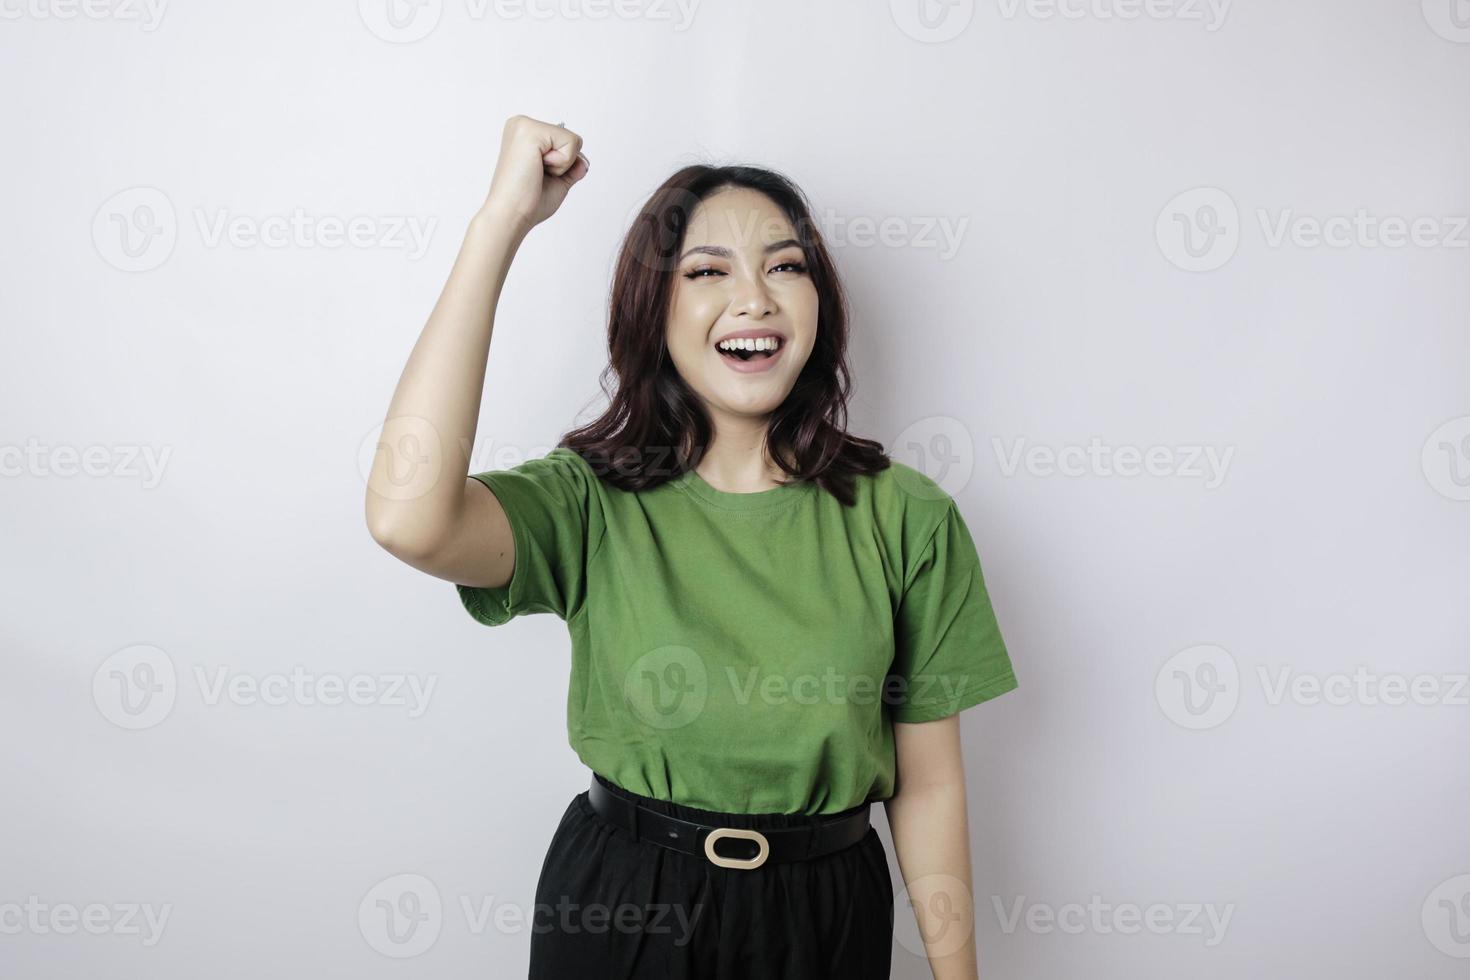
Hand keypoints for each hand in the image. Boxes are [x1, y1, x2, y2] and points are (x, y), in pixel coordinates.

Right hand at [481, 114, 588, 232]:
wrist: (510, 215)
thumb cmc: (527, 202)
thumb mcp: (556, 181)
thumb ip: (571, 168)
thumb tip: (584, 162)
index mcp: (523, 134)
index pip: (563, 141)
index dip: (562, 165)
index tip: (538, 176)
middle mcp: (521, 124)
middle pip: (570, 138)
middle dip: (564, 164)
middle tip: (537, 176)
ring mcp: (524, 125)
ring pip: (572, 139)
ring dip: (562, 164)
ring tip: (536, 173)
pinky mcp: (530, 131)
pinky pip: (571, 142)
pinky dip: (562, 163)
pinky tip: (538, 169)